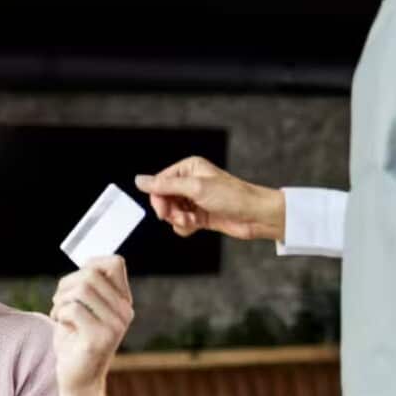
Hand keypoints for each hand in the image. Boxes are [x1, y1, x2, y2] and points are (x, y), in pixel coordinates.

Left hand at [50, 256, 133, 392]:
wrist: (78, 380)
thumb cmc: (75, 341)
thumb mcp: (83, 309)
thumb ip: (88, 287)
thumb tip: (86, 262)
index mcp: (123, 302)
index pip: (115, 263)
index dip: (90, 263)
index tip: (74, 281)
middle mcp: (124, 312)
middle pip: (91, 274)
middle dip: (66, 284)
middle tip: (58, 301)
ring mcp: (115, 326)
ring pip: (81, 290)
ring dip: (61, 299)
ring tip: (58, 313)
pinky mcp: (100, 338)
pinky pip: (73, 310)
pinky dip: (59, 314)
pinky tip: (60, 324)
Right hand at [134, 156, 284, 240]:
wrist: (255, 216)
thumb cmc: (233, 197)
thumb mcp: (196, 188)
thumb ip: (165, 185)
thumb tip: (140, 180)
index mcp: (188, 168)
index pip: (159, 182)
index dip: (158, 198)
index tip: (163, 211)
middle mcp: (190, 182)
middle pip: (163, 198)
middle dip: (169, 211)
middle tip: (181, 217)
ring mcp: (194, 199)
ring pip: (171, 212)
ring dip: (178, 220)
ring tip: (192, 221)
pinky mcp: (199, 214)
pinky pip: (180, 222)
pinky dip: (185, 227)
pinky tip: (197, 225)